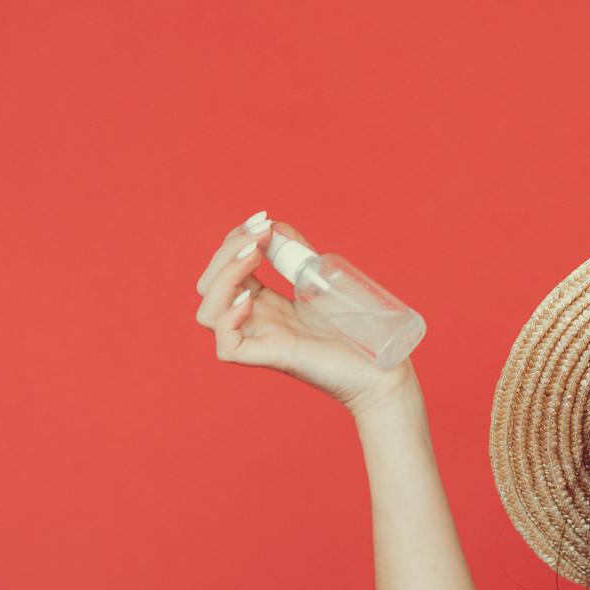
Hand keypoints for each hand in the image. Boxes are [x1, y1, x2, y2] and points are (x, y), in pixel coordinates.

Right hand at [195, 211, 418, 414]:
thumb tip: (275, 224)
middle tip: (261, 235)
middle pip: (209, 286)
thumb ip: (297, 254)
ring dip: (223, 276)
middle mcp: (256, 321)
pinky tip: (249, 300)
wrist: (381, 369)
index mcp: (263, 304)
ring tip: (254, 256)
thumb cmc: (354, 331)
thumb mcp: (319, 281)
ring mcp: (262, 340)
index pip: (225, 269)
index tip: (262, 219)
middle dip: (226, 251)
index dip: (234, 240)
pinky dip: (228, 318)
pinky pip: (226, 345)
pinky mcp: (272, 358)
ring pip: (207, 312)